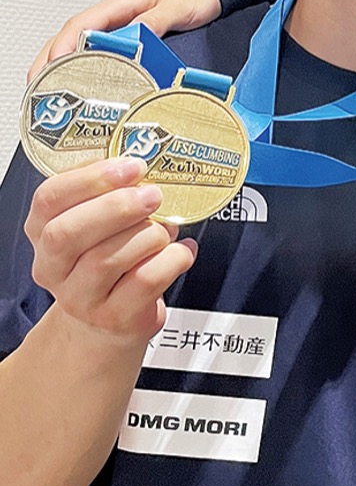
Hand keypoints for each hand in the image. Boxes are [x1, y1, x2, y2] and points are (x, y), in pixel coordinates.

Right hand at [26, 158, 197, 343]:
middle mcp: (53, 267)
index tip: (131, 167)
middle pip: (67, 233)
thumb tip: (145, 173)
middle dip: (116, 207)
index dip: (91, 178)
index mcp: (43, 231)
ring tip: (166, 229)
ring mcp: (80, 297)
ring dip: (147, 235)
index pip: (49, 199)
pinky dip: (172, 259)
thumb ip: (112, 196)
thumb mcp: (100, 224)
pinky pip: (145, 281)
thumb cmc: (111, 259)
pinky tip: (182, 250)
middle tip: (153, 195)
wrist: (112, 318)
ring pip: (106, 260)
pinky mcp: (114, 316)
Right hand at [28, 0, 220, 81]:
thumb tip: (135, 34)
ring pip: (80, 39)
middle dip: (50, 56)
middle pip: (72, 34)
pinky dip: (83, 59)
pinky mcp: (129, 31)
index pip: (81, 24)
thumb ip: (156, 20)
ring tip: (49, 83)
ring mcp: (121, 22)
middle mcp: (116, 12)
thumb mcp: (177, 7)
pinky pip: (98, 45)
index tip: (53, 63)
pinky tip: (79, 74)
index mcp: (121, 3)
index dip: (64, 44)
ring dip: (61, 59)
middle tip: (39, 83)